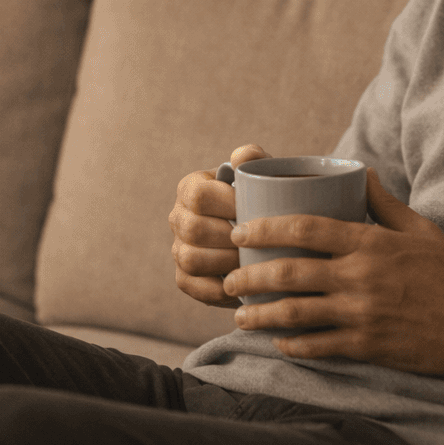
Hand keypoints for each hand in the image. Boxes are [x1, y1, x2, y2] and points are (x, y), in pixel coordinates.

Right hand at [170, 144, 271, 307]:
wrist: (265, 236)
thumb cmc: (262, 202)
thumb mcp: (262, 177)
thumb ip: (254, 159)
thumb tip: (241, 156)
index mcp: (191, 187)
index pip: (199, 195)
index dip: (228, 205)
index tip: (256, 212)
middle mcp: (178, 217)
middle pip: (193, 229)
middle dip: (229, 238)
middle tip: (259, 243)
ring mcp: (178, 248)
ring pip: (190, 259)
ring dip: (224, 263)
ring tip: (252, 263)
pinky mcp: (184, 277)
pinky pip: (192, 285)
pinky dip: (218, 288)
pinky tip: (241, 284)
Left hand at [223, 169, 443, 377]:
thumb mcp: (420, 229)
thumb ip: (384, 202)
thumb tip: (360, 171)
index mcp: (369, 243)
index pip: (305, 228)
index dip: (266, 229)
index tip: (240, 232)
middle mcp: (360, 277)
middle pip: (290, 272)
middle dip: (250, 276)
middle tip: (229, 279)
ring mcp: (362, 314)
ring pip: (297, 313)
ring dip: (262, 315)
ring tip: (240, 316)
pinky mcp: (367, 346)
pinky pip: (319, 346)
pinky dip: (292, 344)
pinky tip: (277, 341)